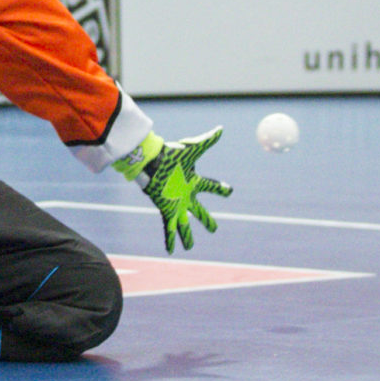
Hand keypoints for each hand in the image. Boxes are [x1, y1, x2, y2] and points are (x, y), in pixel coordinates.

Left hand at [114, 128, 232, 252]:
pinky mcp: (166, 209)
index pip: (211, 186)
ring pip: (185, 224)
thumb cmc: (171, 155)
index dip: (221, 189)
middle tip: (214, 229)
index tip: (229, 191)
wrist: (151, 162)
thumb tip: (221, 129)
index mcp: (193, 181)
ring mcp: (176, 204)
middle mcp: (186, 195)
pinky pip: (169, 228)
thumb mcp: (193, 149)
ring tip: (190, 247)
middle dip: (207, 221)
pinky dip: (170, 240)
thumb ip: (207, 140)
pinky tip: (171, 251)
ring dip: (188, 237)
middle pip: (199, 211)